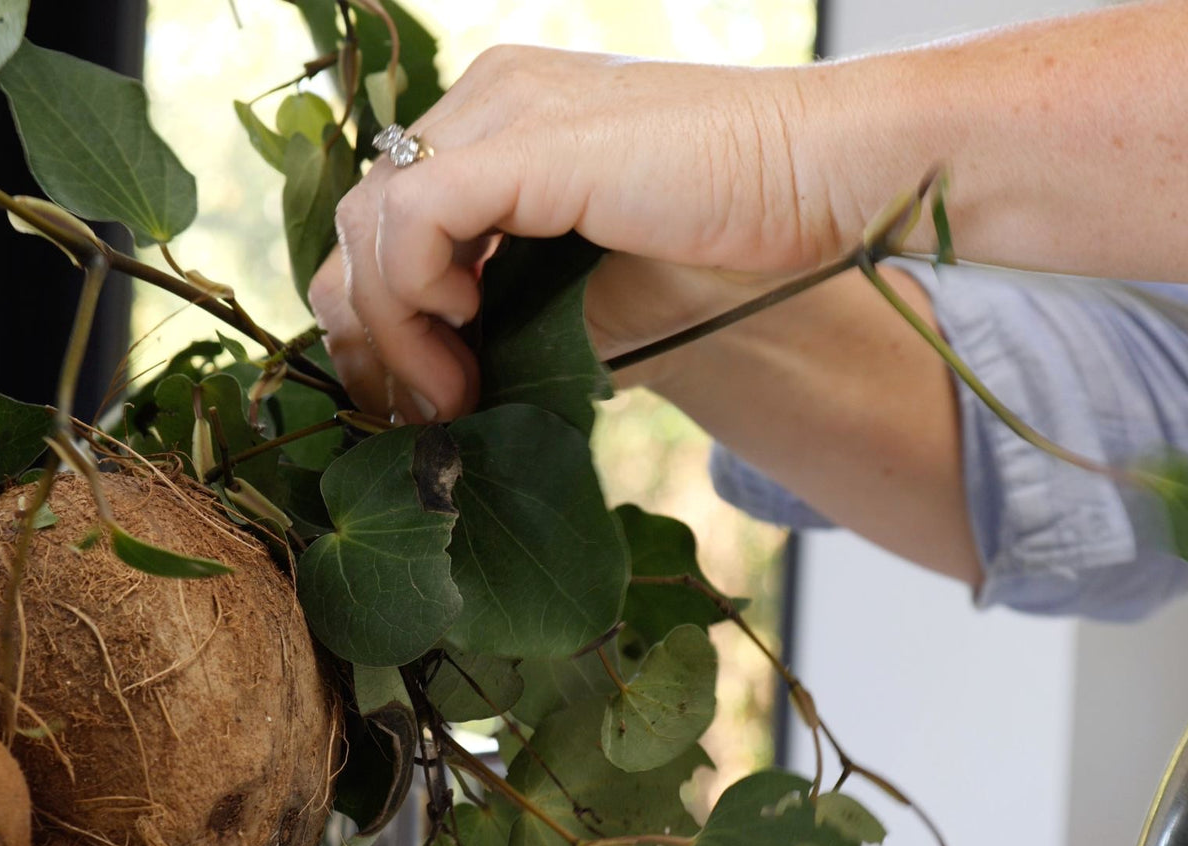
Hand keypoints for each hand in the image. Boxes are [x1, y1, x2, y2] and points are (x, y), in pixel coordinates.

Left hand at [308, 45, 822, 421]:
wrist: (825, 182)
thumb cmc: (731, 238)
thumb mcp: (591, 281)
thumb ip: (513, 305)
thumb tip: (437, 385)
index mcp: (506, 115)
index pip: (389, 208)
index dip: (379, 309)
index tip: (419, 391)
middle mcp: (494, 96)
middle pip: (362, 214)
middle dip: (368, 327)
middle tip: (410, 408)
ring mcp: (507, 107)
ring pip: (370, 218)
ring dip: (390, 327)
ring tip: (448, 394)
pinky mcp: (529, 139)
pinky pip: (412, 219)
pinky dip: (413, 297)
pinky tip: (465, 339)